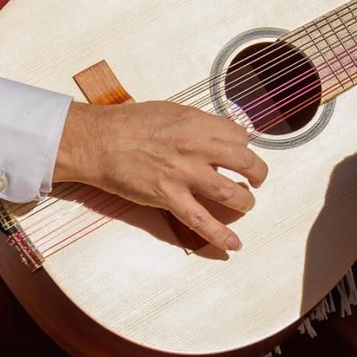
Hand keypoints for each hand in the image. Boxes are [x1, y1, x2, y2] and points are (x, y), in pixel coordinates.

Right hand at [52, 100, 267, 252]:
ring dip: (245, 200)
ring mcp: (185, 174)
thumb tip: (222, 132)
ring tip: (247, 203)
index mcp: (200, 124)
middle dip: (258, 173)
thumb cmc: (130, 123)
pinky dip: (220, 235)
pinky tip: (233, 245)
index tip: (242, 152)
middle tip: (257, 179)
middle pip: (246, 162)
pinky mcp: (169, 197)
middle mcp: (198, 148)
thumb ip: (200, 124)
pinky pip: (201, 220)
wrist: (99, 141)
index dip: (244, 146)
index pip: (240, 135)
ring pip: (230, 192)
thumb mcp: (173, 111)